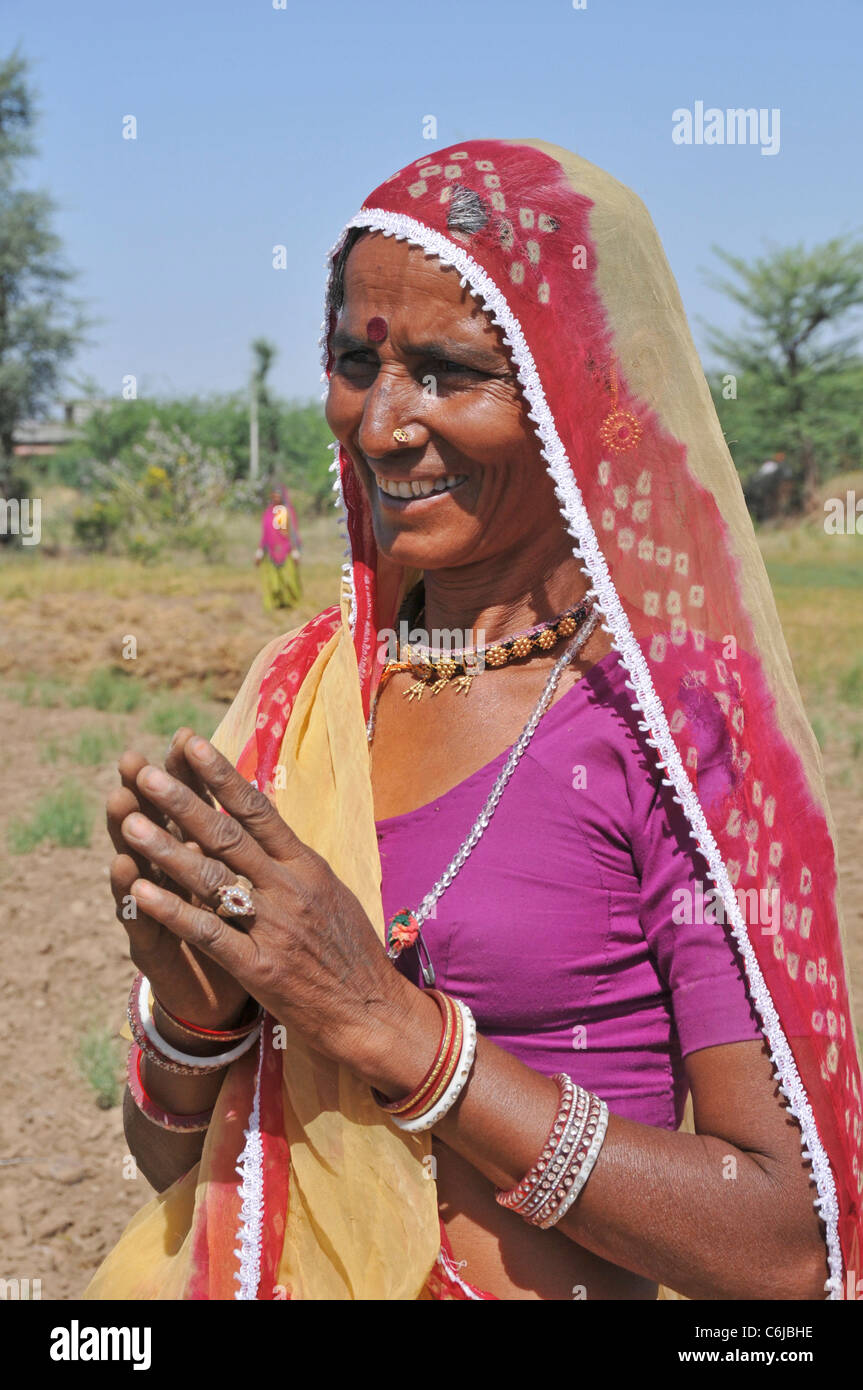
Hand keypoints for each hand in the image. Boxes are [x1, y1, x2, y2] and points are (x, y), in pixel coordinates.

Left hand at [118, 735, 417, 1084]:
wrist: (372, 1011)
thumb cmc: (349, 950)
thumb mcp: (330, 893)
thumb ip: (293, 861)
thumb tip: (262, 821)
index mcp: (307, 866)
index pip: (258, 809)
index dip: (221, 775)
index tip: (190, 743)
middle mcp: (290, 889)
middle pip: (228, 836)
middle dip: (183, 802)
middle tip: (146, 773)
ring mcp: (275, 927)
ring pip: (212, 878)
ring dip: (166, 849)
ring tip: (130, 822)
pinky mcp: (260, 968)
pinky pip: (208, 932)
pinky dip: (171, 910)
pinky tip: (138, 892)